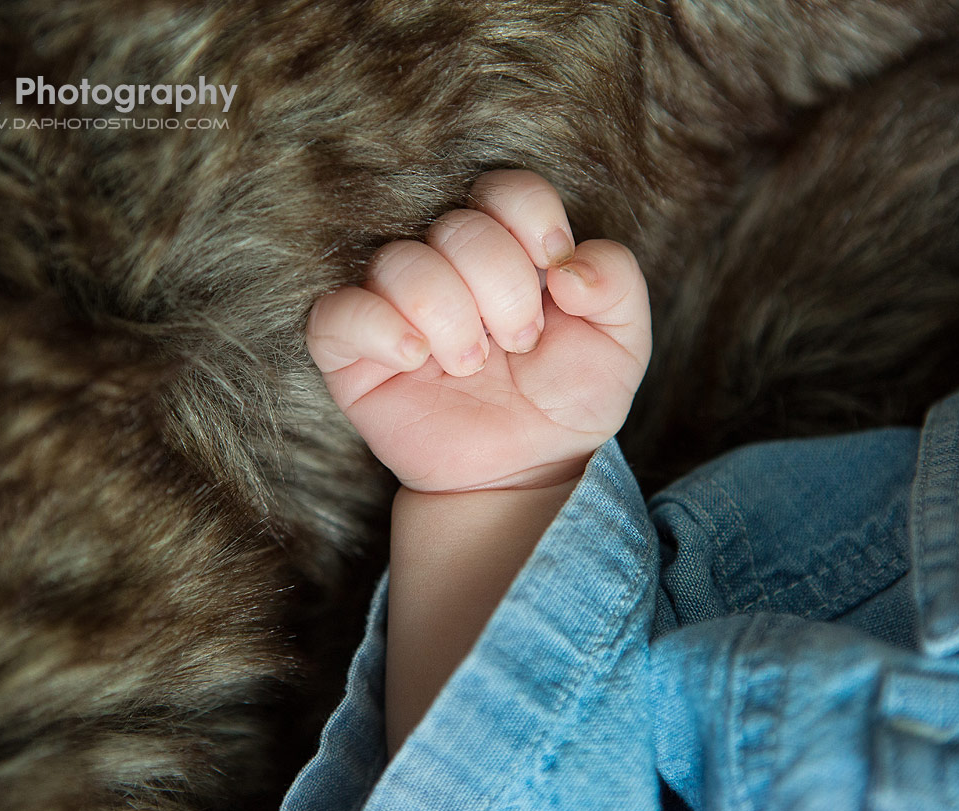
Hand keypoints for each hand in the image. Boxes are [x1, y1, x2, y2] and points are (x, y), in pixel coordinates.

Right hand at [307, 170, 650, 492]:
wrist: (523, 474)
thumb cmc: (565, 403)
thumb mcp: (621, 343)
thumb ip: (617, 282)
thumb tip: (568, 266)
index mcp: (508, 248)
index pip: (505, 189)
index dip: (531, 221)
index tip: (557, 279)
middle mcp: (447, 266)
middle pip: (459, 227)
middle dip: (503, 289)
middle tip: (518, 343)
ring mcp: (394, 305)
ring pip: (401, 263)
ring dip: (451, 317)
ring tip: (471, 365)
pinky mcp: (351, 353)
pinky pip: (337, 314)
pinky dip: (379, 329)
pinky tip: (416, 359)